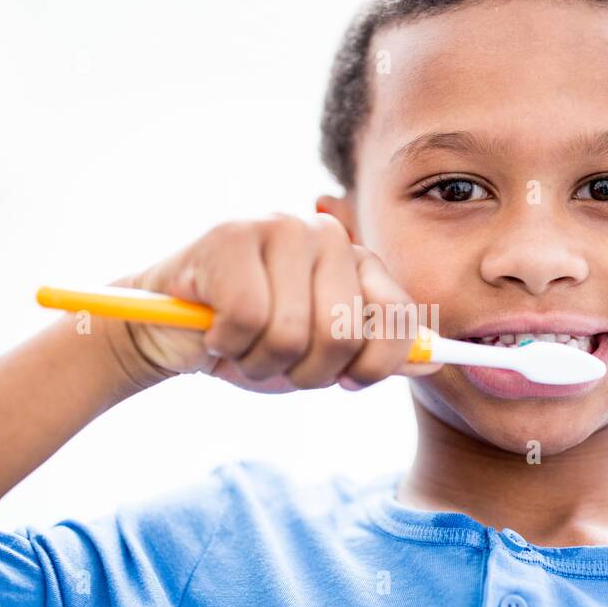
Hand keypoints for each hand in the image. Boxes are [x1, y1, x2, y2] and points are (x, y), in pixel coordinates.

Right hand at [108, 212, 442, 393]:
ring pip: (292, 332)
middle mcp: (327, 235)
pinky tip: (215, 330)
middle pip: (341, 334)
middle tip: (275, 360)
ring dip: (260, 361)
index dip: (369, 368)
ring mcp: (279, 227)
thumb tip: (438, 360)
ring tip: (242, 344)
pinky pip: (247, 319)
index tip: (340, 379)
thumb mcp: (322, 358)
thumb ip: (377, 355)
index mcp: (360, 262)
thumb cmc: (252, 344)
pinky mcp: (230, 236)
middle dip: (306, 372)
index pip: (396, 321)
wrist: (169, 331)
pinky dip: (226, 343)